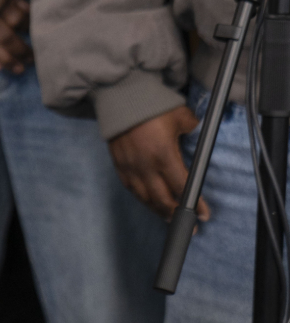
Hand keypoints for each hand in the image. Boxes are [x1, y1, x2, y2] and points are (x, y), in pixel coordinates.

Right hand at [110, 105, 207, 220]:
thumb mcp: (181, 115)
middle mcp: (145, 165)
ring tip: (169, 218)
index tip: (204, 215)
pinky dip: (141, 199)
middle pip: (162, 199)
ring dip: (158, 210)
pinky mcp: (118, 164)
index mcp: (163, 154)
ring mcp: (130, 166)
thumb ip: (193, 129)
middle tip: (189, 226)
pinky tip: (149, 203)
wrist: (119, 97)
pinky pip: (130, 188)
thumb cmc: (151, 105)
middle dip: (177, 215)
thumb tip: (199, 136)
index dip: (194, 204)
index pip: (182, 187)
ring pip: (145, 197)